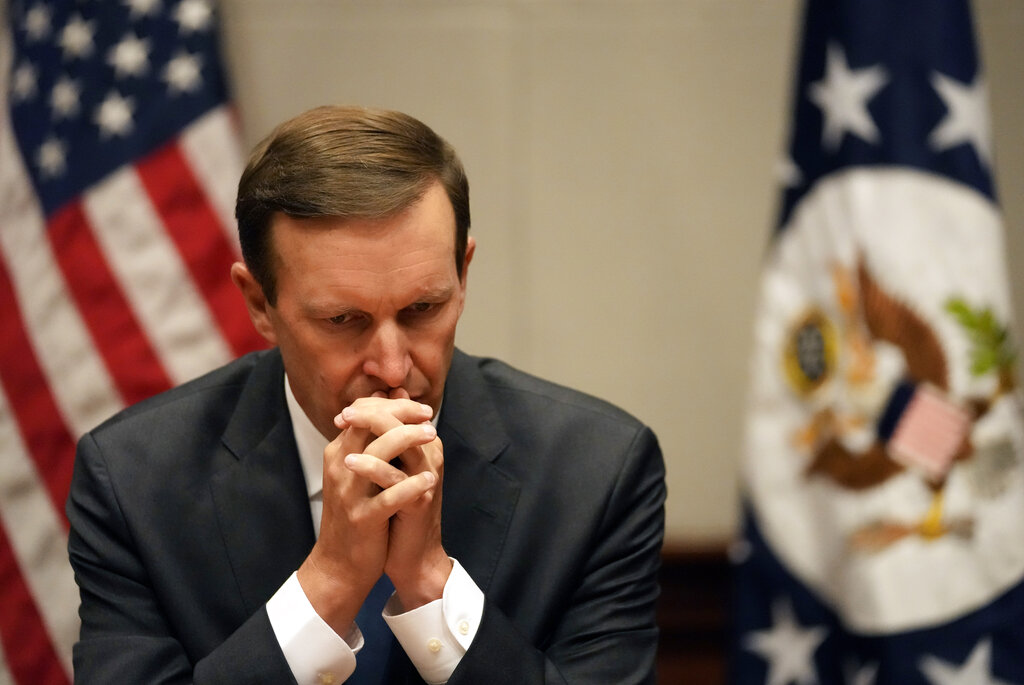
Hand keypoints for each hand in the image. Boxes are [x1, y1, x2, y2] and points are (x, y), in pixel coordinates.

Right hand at [297, 397, 435, 633]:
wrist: (340, 564)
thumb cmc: (357, 514)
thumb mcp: (360, 473)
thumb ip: (372, 438)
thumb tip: (389, 397)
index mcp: (339, 454)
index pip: (364, 412)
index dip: (394, 405)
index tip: (421, 408)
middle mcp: (340, 468)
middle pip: (369, 424)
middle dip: (402, 415)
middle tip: (428, 417)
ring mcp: (349, 493)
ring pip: (378, 453)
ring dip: (408, 439)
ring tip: (432, 436)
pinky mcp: (362, 518)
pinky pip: (388, 497)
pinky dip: (411, 485)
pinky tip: (430, 480)